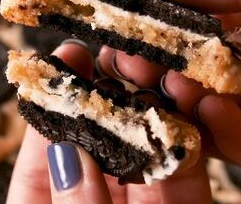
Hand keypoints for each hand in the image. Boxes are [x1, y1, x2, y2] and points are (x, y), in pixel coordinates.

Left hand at [7, 42, 207, 203]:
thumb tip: (68, 151)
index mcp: (58, 198)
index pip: (52, 143)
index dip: (60, 98)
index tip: (70, 54)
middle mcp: (102, 190)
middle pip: (106, 132)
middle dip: (115, 89)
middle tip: (122, 51)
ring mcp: (145, 196)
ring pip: (149, 140)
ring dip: (157, 103)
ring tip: (158, 68)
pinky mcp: (185, 202)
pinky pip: (187, 165)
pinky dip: (189, 135)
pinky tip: (187, 102)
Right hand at [97, 0, 240, 202]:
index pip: (186, 29)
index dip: (152, 33)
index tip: (123, 36)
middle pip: (193, 73)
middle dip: (159, 73)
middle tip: (129, 67)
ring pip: (215, 113)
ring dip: (188, 106)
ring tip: (168, 90)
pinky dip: (227, 134)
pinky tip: (209, 114)